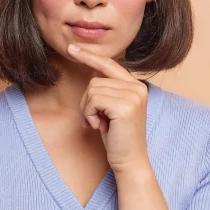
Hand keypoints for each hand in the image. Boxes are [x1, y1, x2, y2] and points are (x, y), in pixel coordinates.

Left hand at [67, 43, 149, 173]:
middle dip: (87, 102)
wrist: (129, 160)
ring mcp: (133, 95)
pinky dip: (89, 114)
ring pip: (92, 90)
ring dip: (88, 110)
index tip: (72, 48)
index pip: (109, 64)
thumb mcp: (112, 109)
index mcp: (137, 86)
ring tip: (99, 124)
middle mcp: (138, 87)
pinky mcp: (125, 106)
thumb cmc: (118, 138)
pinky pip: (93, 100)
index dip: (89, 56)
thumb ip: (108, 90)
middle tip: (95, 120)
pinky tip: (99, 126)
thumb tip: (92, 73)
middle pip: (95, 80)